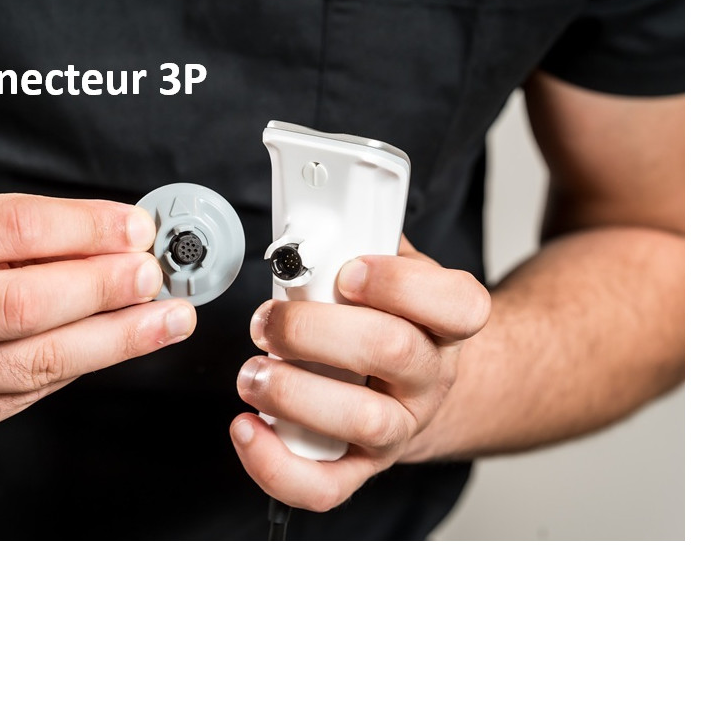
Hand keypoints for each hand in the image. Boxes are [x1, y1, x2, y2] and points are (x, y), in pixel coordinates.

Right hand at [0, 194, 194, 449]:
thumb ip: (17, 231)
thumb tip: (118, 238)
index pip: (11, 229)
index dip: (86, 228)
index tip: (137, 228)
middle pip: (23, 303)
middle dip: (104, 287)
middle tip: (153, 275)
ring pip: (33, 362)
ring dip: (115, 339)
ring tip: (164, 319)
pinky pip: (21, 395)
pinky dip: (75, 368)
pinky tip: (109, 346)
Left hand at [228, 238, 489, 510]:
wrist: (414, 386)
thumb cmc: (391, 318)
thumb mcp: (391, 268)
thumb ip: (362, 243)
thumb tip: (316, 221)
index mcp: (444, 321)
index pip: (457, 304)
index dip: (400, 285)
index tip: (348, 272)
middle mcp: (429, 376)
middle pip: (391, 350)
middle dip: (315, 329)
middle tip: (269, 320)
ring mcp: (399, 426)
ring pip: (362, 420)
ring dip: (295, 393)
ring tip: (253, 373)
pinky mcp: (361, 467)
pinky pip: (326, 486)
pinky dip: (278, 465)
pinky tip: (248, 429)